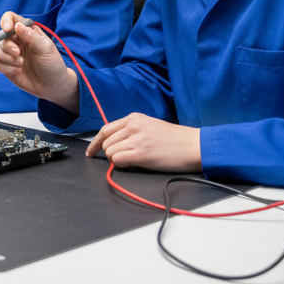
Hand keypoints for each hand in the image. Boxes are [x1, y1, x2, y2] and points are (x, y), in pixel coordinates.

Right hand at [0, 12, 78, 112]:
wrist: (52, 85)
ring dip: (6, 57)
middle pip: (0, 36)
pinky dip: (7, 68)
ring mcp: (10, 54)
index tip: (7, 29)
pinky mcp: (6, 66)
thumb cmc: (52, 63)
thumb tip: (17, 25)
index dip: (5, 21)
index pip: (10, 19)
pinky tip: (18, 71)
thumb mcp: (45, 47)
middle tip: (17, 53)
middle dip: (7, 45)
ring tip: (21, 63)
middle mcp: (16, 41)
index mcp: (26, 31)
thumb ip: (31, 36)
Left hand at [86, 113, 200, 171]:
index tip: (91, 151)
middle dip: (109, 153)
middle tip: (122, 159)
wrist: (193, 145)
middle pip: (106, 141)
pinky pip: (117, 160)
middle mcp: (133, 126)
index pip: (105, 129)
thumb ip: (131, 130)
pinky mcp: (141, 153)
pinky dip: (121, 165)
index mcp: (134, 118)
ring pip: (110, 151)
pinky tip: (134, 164)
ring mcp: (137, 139)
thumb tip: (115, 143)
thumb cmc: (174, 139)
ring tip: (133, 161)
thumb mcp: (150, 126)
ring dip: (116, 160)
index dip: (95, 142)